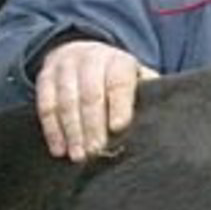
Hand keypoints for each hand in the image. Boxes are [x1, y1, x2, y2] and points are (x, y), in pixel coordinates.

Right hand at [35, 41, 157, 161]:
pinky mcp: (45, 77)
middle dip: (93, 126)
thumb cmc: (119, 77)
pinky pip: (46, 105)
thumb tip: (166, 120)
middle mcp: (90, 60)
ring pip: (66, 102)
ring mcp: (65, 67)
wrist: (86, 53)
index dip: (119, 105)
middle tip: (96, 151)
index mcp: (118, 61)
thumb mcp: (137, 78)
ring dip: (72, 132)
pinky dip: (52, 129)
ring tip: (79, 156)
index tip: (119, 127)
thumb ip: (148, 95)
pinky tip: (60, 149)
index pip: (119, 83)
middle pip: (90, 95)